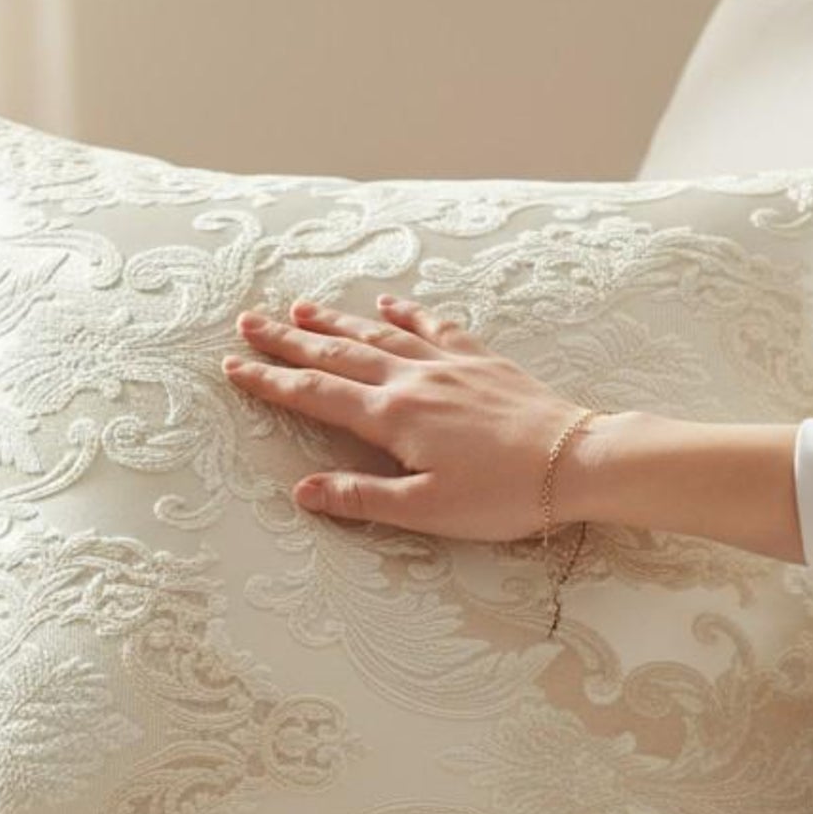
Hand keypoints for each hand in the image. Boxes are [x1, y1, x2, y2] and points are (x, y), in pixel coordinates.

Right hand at [222, 296, 582, 539]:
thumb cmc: (504, 495)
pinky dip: (407, 314)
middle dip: (288, 339)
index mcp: (393, 417)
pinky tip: (389, 303)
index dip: (271, 380)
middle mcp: (413, 380)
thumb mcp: (426, 510)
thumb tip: (303, 490)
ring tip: (300, 308)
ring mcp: (448, 365)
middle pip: (337, 354)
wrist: (578, 460)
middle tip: (248, 323)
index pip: (316, 394)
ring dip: (336, 321)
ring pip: (379, 334)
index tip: (234, 367)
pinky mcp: (481, 362)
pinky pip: (434, 327)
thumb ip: (362, 498)